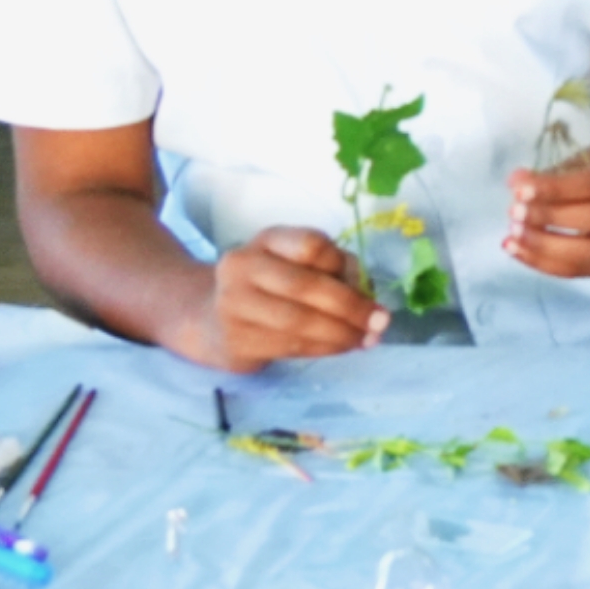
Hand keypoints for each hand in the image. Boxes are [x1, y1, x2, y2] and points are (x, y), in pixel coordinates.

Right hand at [189, 226, 388, 369]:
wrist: (209, 320)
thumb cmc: (269, 287)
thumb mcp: (296, 264)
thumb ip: (334, 271)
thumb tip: (372, 302)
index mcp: (266, 240)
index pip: (311, 244)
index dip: (343, 264)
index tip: (364, 283)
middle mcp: (243, 266)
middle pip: (307, 286)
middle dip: (351, 307)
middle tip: (380, 322)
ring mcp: (233, 304)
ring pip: (299, 321)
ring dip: (341, 334)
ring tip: (364, 339)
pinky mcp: (235, 339)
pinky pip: (290, 345)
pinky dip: (324, 348)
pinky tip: (340, 348)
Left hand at [505, 137, 589, 278]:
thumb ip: (557, 172)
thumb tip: (517, 183)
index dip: (557, 189)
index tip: (519, 189)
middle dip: (551, 218)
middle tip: (514, 213)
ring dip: (546, 247)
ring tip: (513, 237)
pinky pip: (584, 270)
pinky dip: (547, 263)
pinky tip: (521, 251)